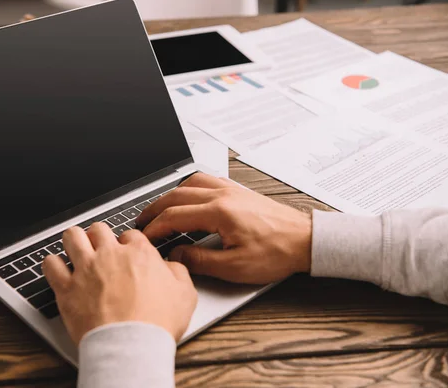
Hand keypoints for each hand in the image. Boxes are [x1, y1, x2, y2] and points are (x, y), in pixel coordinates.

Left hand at [42, 224, 197, 344]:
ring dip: (74, 240)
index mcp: (139, 254)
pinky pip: (50, 264)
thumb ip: (178, 272)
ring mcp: (86, 269)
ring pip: (72, 236)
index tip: (127, 252)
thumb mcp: (185, 295)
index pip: (130, 234)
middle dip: (99, 236)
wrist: (131, 345)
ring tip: (76, 247)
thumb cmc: (157, 323)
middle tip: (100, 247)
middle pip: (99, 229)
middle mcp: (110, 255)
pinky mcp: (66, 288)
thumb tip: (172, 265)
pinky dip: (52, 263)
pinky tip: (56, 268)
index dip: (128, 243)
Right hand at [136, 173, 311, 284]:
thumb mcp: (235, 267)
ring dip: (171, 195)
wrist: (305, 240)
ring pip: (190, 183)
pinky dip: (189, 187)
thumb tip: (176, 255)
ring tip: (160, 209)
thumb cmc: (277, 252)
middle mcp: (223, 195)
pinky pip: (207, 180)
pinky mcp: (239, 191)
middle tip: (142, 222)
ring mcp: (231, 190)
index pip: (174, 216)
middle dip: (155, 209)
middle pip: (177, 195)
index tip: (145, 238)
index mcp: (220, 212)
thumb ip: (200, 261)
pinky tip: (188, 196)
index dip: (155, 228)